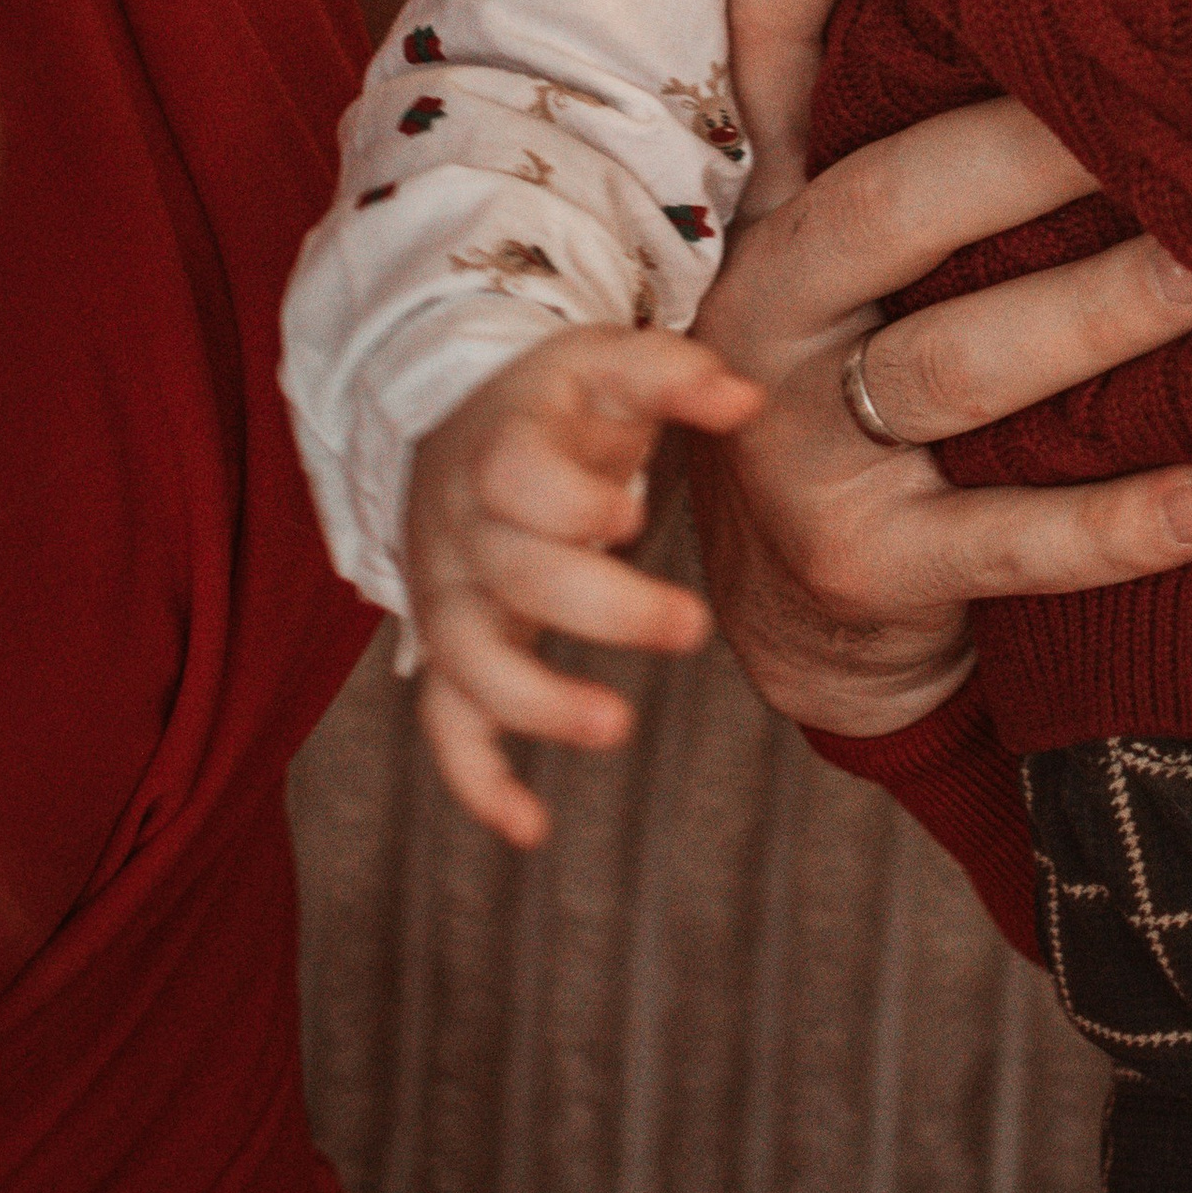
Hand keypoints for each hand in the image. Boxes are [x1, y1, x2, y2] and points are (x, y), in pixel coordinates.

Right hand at [406, 322, 763, 847]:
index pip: (514, 479)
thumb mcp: (606, 362)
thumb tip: (745, 399)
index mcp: (501, 451)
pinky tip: (531, 830)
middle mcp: (463, 529)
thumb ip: (674, 374)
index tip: (631, 515)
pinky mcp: (452, 648)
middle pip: (512, 578)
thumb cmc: (554, 401)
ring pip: (468, 664)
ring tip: (615, 726)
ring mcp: (449, 597)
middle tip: (691, 626)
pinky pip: (445, 725)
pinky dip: (476, 781)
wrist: (458, 425)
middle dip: (600, 608)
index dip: (568, 503)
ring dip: (535, 704)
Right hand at [690, 0, 1191, 734]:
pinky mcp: (862, 564)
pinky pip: (1004, 536)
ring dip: (1106, 309)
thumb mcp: (866, 254)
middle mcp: (770, 303)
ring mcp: (801, 440)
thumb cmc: (879, 385)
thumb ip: (925, 122)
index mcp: (777, 204)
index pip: (771, 43)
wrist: (810, 618)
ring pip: (959, 360)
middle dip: (1036, 145)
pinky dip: (1112, 524)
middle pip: (895, 198)